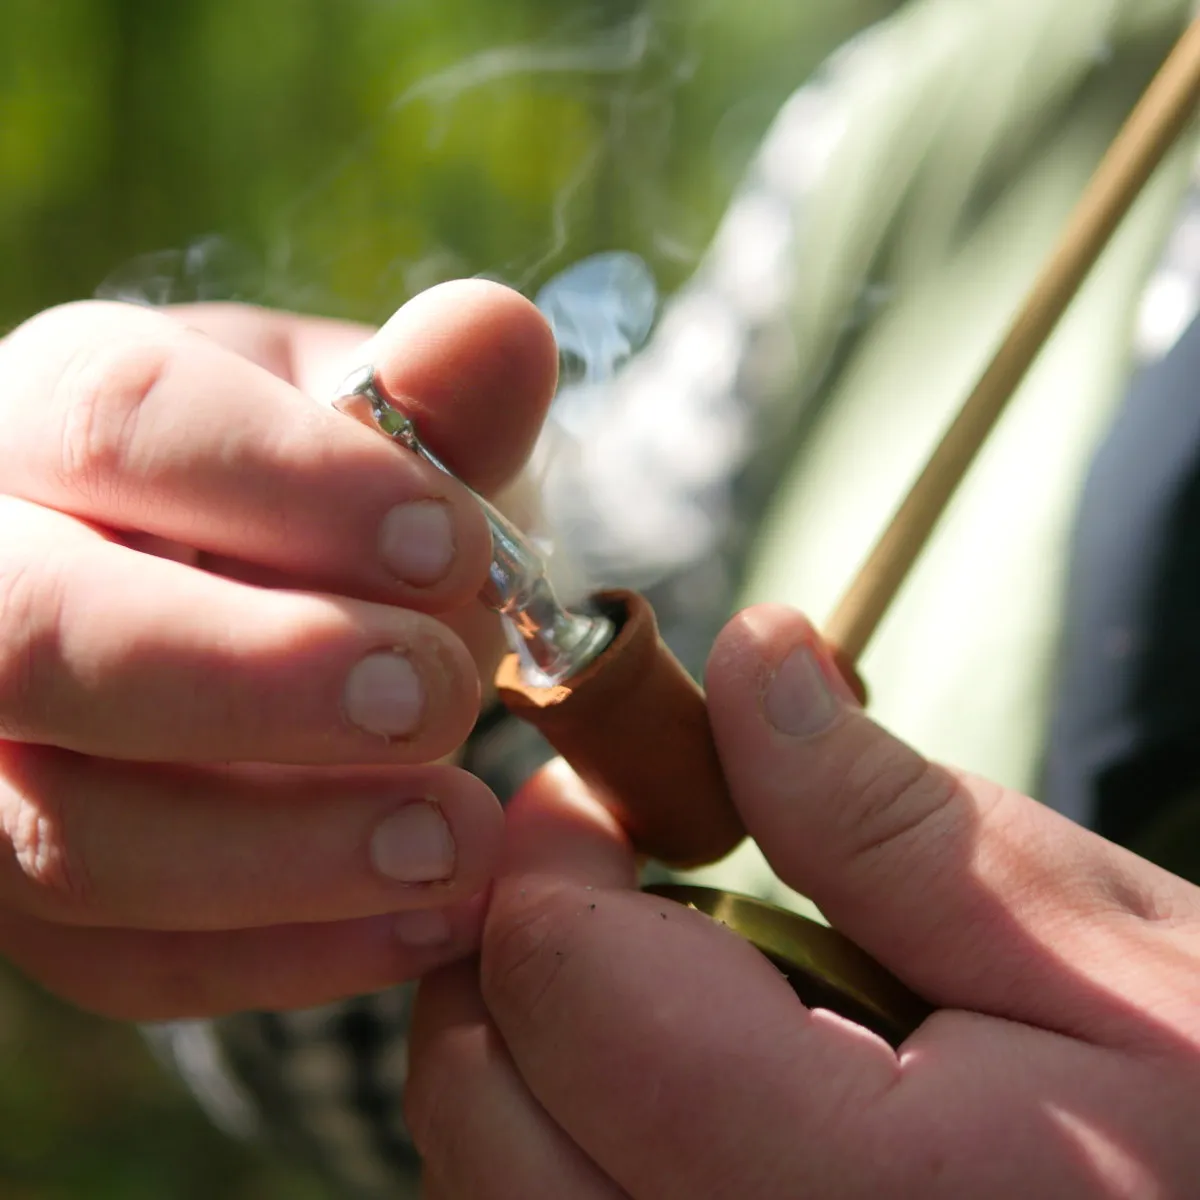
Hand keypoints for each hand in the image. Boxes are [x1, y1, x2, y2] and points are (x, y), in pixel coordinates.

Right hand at [0, 282, 557, 1018]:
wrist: (284, 608)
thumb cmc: (339, 504)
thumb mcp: (385, 433)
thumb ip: (438, 401)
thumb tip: (501, 330)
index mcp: (63, 415)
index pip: (121, 420)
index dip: (290, 486)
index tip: (451, 546)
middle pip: (41, 638)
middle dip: (255, 678)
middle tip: (439, 700)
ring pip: (65, 834)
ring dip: (280, 853)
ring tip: (456, 844)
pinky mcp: (39, 889)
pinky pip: (124, 961)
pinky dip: (287, 957)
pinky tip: (429, 923)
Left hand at [408, 605, 1199, 1197]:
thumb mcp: (1092, 951)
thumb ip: (886, 815)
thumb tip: (751, 657)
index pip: (568, 990)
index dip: (551, 848)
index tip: (598, 788)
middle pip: (478, 1113)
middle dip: (506, 956)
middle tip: (602, 876)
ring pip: (490, 1188)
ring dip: (521, 1055)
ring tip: (645, 982)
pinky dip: (558, 1145)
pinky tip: (658, 1092)